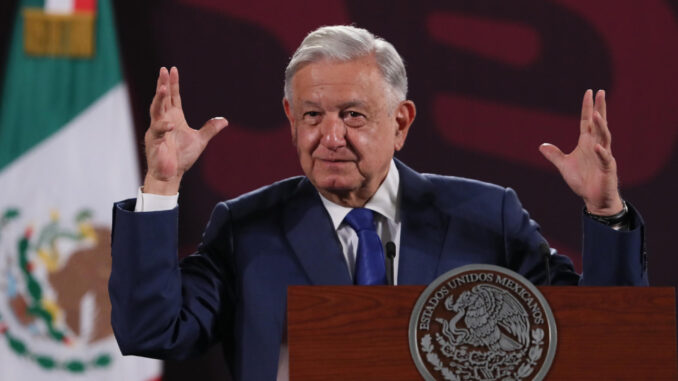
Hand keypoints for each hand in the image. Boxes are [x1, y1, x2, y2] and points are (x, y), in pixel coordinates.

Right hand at [144, 67, 227, 194]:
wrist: (171, 174)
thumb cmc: (182, 157)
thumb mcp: (200, 140)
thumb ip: (210, 129)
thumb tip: (224, 120)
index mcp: (174, 118)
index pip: (173, 97)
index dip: (173, 84)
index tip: (172, 69)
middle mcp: (164, 121)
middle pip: (162, 99)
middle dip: (162, 85)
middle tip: (163, 70)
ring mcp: (157, 130)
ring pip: (156, 111)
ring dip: (159, 99)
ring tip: (163, 88)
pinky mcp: (154, 141)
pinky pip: (157, 131)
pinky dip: (163, 127)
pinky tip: (170, 125)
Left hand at [539, 89, 623, 215]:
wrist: (594, 199)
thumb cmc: (582, 181)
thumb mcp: (564, 166)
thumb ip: (555, 155)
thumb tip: (542, 145)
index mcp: (587, 143)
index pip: (587, 122)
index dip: (587, 107)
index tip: (589, 92)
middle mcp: (597, 146)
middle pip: (599, 124)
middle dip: (600, 108)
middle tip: (600, 92)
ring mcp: (604, 156)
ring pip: (604, 138)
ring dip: (601, 126)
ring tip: (596, 114)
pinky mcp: (607, 169)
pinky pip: (605, 159)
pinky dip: (601, 153)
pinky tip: (597, 147)